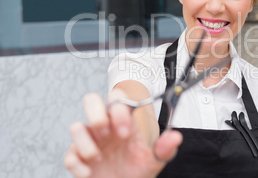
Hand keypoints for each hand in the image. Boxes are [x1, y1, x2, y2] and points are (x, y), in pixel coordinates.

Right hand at [64, 90, 182, 177]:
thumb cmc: (139, 168)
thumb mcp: (155, 159)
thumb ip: (165, 148)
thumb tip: (176, 136)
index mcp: (124, 120)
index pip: (119, 99)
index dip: (120, 111)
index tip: (126, 133)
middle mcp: (105, 126)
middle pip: (91, 101)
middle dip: (96, 114)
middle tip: (107, 134)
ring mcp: (90, 140)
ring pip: (76, 126)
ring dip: (85, 143)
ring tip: (98, 157)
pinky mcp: (78, 157)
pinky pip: (69, 155)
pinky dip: (77, 164)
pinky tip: (90, 172)